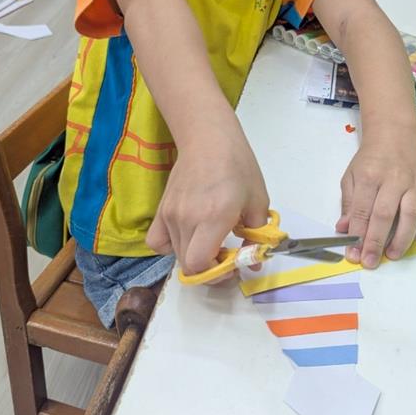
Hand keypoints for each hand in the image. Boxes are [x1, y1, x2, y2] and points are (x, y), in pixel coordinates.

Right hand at [146, 127, 269, 276]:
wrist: (207, 139)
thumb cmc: (238, 165)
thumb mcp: (258, 201)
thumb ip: (256, 235)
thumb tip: (253, 263)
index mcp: (214, 217)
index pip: (200, 264)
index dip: (216, 275)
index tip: (232, 267)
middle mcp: (188, 219)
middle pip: (188, 265)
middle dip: (209, 270)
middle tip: (225, 258)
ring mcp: (170, 214)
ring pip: (176, 255)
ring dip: (194, 257)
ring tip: (210, 243)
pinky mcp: (161, 209)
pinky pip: (157, 242)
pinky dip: (170, 247)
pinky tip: (187, 236)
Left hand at [336, 124, 415, 268]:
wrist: (395, 134)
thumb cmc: (371, 159)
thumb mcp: (351, 175)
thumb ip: (349, 203)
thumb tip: (344, 229)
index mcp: (370, 175)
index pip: (362, 210)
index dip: (357, 235)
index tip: (354, 255)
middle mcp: (395, 179)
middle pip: (386, 214)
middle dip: (377, 241)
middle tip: (371, 262)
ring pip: (412, 214)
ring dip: (403, 238)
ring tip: (393, 255)